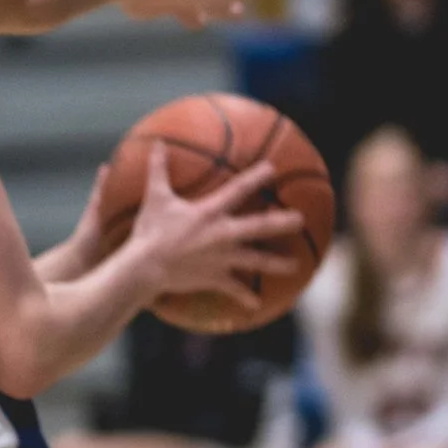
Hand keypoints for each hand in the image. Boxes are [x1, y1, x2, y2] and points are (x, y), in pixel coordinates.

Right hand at [127, 156, 302, 317]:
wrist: (146, 268)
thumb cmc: (150, 231)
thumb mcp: (155, 197)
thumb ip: (158, 169)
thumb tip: (156, 144)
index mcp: (210, 213)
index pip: (239, 190)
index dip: (256, 177)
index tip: (273, 169)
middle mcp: (223, 235)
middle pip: (260, 227)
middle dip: (283, 223)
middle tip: (301, 220)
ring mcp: (222, 259)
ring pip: (256, 261)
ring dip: (277, 264)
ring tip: (296, 266)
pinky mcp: (215, 278)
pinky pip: (234, 289)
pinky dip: (245, 298)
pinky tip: (257, 304)